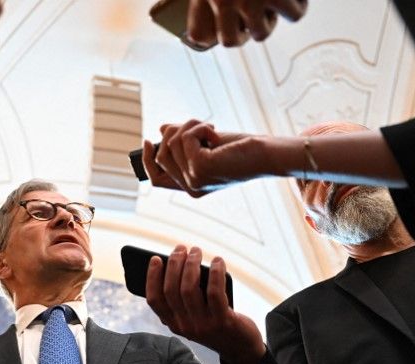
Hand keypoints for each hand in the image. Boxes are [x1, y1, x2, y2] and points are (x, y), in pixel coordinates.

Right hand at [144, 120, 273, 197]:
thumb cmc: (243, 149)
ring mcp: (194, 180)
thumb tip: (162, 129)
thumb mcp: (207, 143)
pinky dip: (200, 127)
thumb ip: (184, 140)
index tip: (149, 139)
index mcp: (191, 186)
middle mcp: (191, 187)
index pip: (156, 178)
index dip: (147, 159)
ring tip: (211, 129)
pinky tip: (216, 134)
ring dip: (189, 126)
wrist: (267, 155)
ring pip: (170, 144)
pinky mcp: (200, 167)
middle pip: (160, 156)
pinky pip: (184, 138)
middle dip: (174, 133)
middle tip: (199, 126)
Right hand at [146, 245, 264, 363]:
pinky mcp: (222, 321)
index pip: (155, 301)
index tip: (156, 259)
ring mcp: (203, 325)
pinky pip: (214, 292)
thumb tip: (180, 266)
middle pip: (172, 290)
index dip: (152, 278)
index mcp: (174, 324)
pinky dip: (215, 273)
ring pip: (189, 289)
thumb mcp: (195, 315)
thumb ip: (184, 299)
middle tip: (181, 248)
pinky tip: (218, 260)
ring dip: (192, 264)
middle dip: (174, 264)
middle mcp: (185, 326)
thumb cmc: (216, 324)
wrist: (240, 348)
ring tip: (196, 251)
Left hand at [185, 0, 307, 48]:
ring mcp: (251, 0)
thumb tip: (209, 19)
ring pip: (262, 33)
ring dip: (270, 18)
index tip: (213, 35)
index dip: (207, 36)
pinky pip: (293, 15)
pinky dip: (299, 5)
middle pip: (229, 41)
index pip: (196, 33)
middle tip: (252, 17)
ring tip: (274, 1)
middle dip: (243, 32)